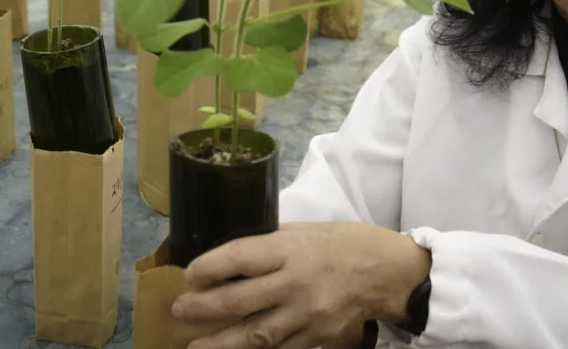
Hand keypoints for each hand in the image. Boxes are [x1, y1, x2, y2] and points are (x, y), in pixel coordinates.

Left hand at [171, 222, 431, 348]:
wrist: (388, 273)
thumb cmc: (344, 244)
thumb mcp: (303, 231)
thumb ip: (269, 244)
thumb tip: (230, 255)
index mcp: (291, 249)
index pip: (241, 257)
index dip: (210, 267)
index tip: (188, 274)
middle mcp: (296, 283)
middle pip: (240, 300)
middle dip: (204, 308)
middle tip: (178, 310)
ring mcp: (307, 315)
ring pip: (256, 334)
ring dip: (221, 343)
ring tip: (194, 348)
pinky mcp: (318, 338)